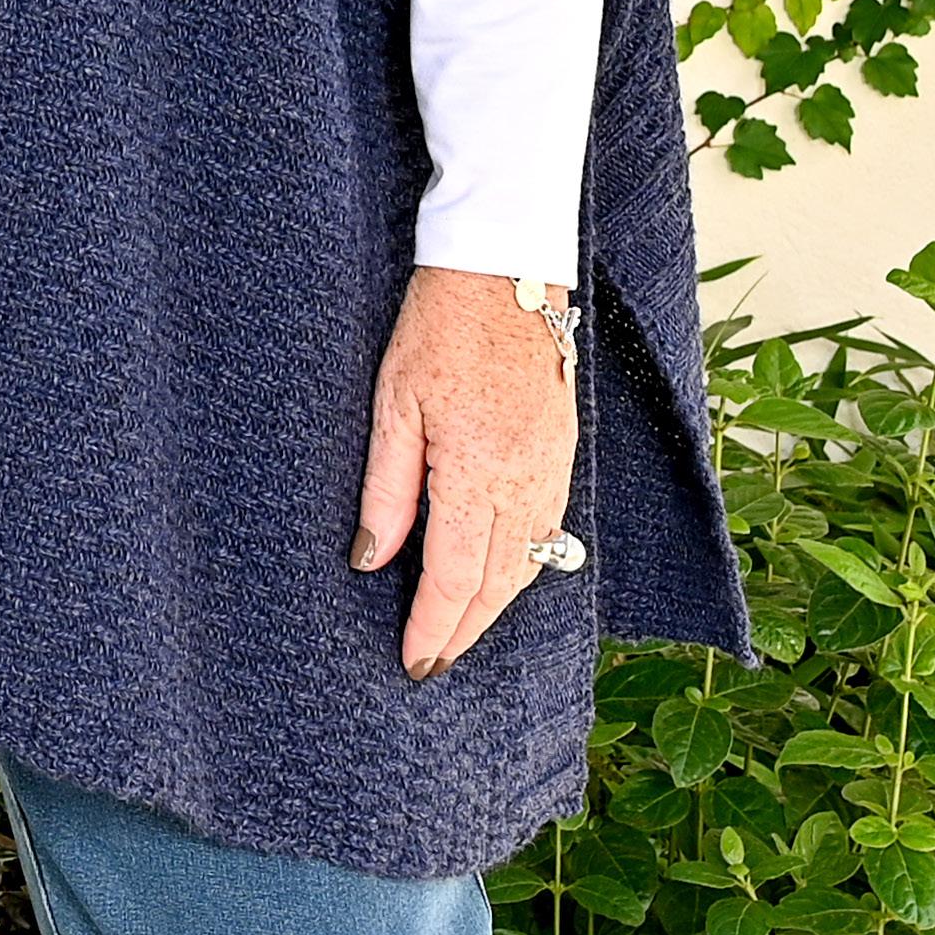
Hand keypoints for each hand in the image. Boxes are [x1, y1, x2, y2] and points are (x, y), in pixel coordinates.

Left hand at [350, 265, 579, 677]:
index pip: (453, 578)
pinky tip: (500, 574)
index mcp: (476, 473)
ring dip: (494, 604)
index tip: (413, 664)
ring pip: (528, 563)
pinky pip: (548, 529)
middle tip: (432, 664)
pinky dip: (523, 565)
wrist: (504, 270)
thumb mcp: (393, 405)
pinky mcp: (562, 450)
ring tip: (459, 629)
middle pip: (495, 584)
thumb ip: (387, 489)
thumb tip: (372, 558)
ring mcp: (550, 467)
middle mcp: (523, 481)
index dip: (433, 629)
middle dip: (463, 631)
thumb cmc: (439, 327)